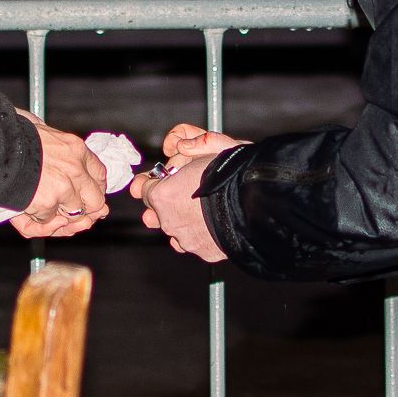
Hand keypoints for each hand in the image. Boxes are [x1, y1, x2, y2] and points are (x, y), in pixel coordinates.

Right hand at [5, 112, 109, 238]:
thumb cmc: (12, 138)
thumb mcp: (42, 134)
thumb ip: (58, 155)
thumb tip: (66, 179)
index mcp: (75, 149)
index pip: (99, 174)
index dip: (95, 189)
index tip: (88, 196)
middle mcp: (75, 169)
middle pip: (96, 201)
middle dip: (85, 211)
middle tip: (71, 215)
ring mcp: (63, 188)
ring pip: (74, 215)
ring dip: (60, 218)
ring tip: (44, 213)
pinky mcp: (47, 204)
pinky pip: (49, 222)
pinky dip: (40, 222)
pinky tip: (28, 211)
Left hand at [130, 124, 245, 260]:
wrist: (255, 205)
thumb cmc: (231, 174)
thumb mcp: (209, 148)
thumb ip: (188, 147)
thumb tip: (177, 145)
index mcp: (162, 194)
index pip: (142, 189)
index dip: (150, 181)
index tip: (154, 179)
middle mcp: (168, 219)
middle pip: (156, 212)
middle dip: (162, 202)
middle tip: (177, 192)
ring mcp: (185, 239)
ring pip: (174, 229)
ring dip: (179, 219)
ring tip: (195, 209)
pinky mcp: (202, 251)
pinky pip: (192, 242)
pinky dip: (196, 234)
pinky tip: (208, 224)